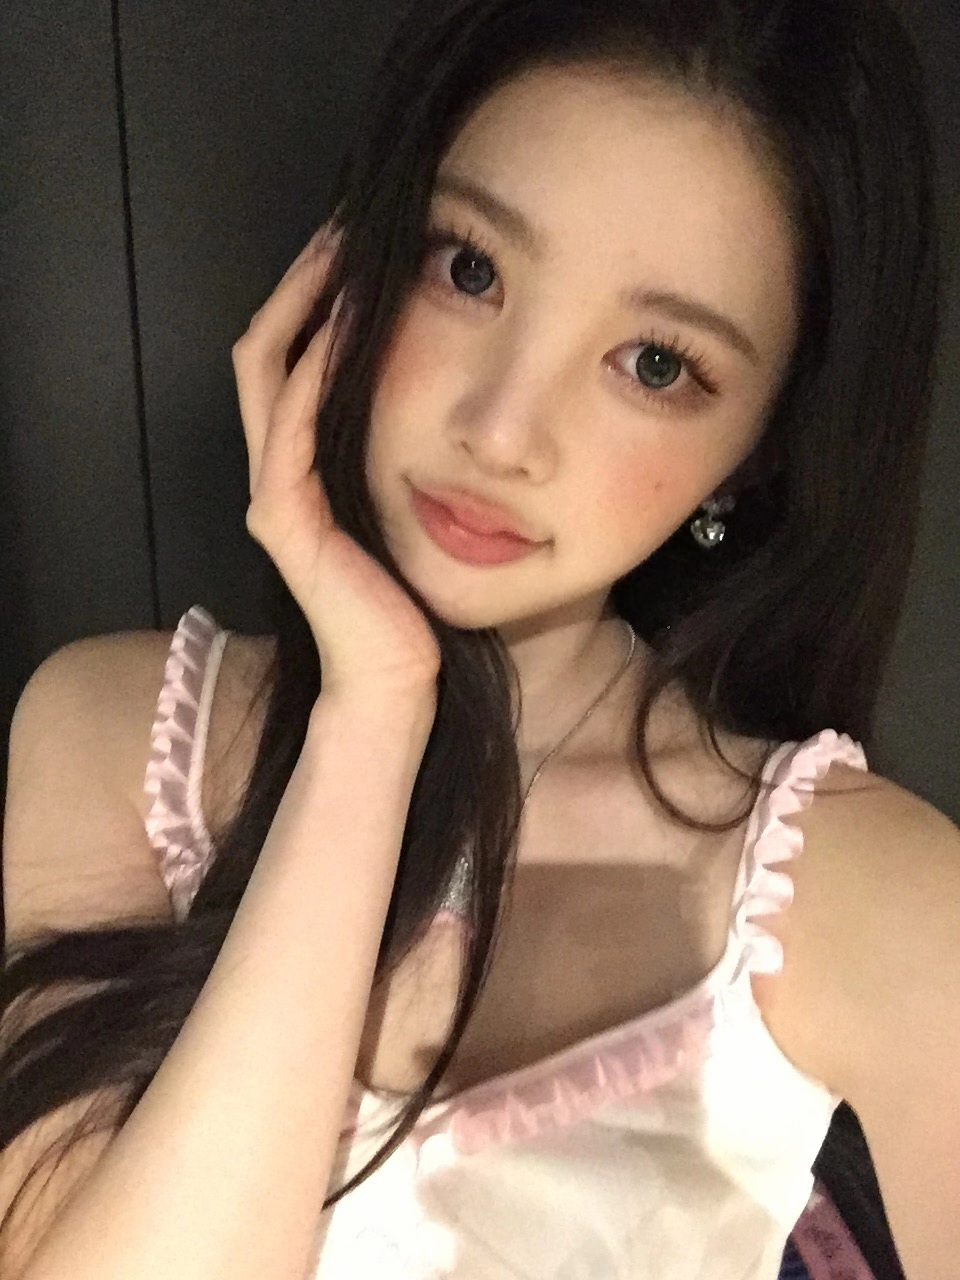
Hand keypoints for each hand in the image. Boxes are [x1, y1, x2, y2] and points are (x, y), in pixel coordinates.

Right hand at [232, 227, 440, 704]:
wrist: (400, 679)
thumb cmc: (413, 601)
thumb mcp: (414, 511)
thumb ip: (410, 459)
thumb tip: (454, 407)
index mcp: (305, 467)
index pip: (293, 357)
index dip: (316, 296)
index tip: (362, 244)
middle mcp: (279, 471)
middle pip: (268, 348)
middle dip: (304, 282)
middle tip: (344, 223)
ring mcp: (274, 492)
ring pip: (268, 371)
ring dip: (304, 307)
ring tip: (341, 251)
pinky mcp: (285, 519)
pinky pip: (290, 425)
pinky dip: (313, 370)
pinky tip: (346, 324)